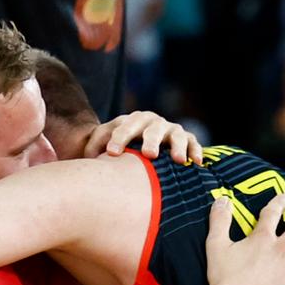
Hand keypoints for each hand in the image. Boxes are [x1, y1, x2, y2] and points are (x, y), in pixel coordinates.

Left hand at [84, 111, 203, 164]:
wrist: (138, 141)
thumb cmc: (118, 146)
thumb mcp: (103, 142)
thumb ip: (94, 146)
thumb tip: (88, 157)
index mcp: (132, 121)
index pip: (125, 127)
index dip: (119, 139)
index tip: (112, 154)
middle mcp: (153, 123)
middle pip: (152, 129)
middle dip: (151, 141)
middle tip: (149, 154)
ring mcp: (170, 131)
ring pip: (176, 135)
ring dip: (177, 146)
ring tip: (177, 160)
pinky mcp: (186, 139)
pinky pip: (193, 143)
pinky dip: (195, 151)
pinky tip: (195, 163)